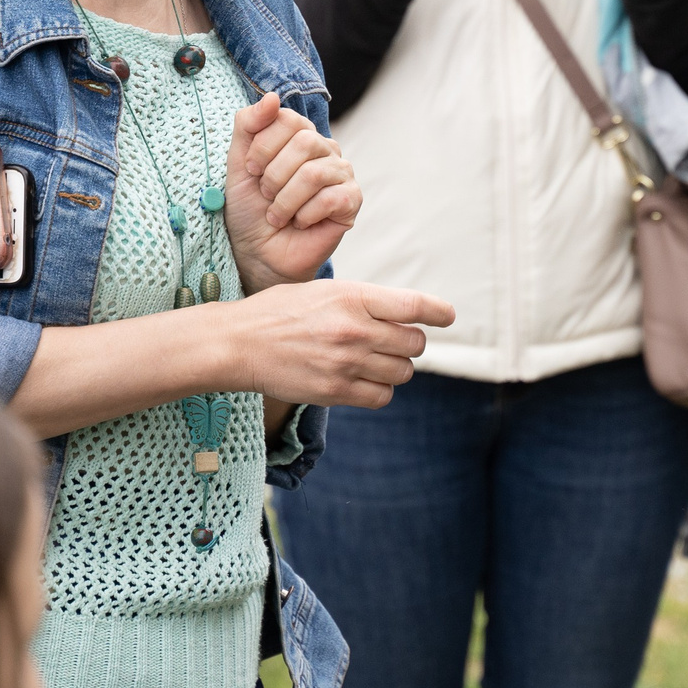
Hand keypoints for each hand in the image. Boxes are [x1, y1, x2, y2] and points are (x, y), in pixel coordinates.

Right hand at [219, 278, 451, 409]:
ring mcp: (347, 362)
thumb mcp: (323, 291)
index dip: (438, 312)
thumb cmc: (280, 312)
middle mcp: (355, 329)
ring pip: (403, 371)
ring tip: (374, 360)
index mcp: (353, 296)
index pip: (414, 305)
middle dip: (409, 342)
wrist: (240, 343)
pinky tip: (364, 380)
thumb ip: (363, 301)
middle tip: (391, 341)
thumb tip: (403, 314)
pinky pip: (382, 396)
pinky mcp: (336, 391)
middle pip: (415, 342)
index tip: (447, 317)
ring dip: (396, 367)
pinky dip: (380, 390)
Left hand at [224, 92, 360, 291]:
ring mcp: (342, 174)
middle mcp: (326, 149)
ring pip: (314, 173)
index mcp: (301, 134)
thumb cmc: (250, 207)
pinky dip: (304, 216)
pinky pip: (330, 198)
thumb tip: (273, 97)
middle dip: (274, 176)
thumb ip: (249, 124)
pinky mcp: (352, 201)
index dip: (263, 147)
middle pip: (304, 143)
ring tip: (278, 215)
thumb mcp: (238, 162)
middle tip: (266, 196)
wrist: (258, 252)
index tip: (252, 171)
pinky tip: (299, 223)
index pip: (288, 119)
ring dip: (285, 201)